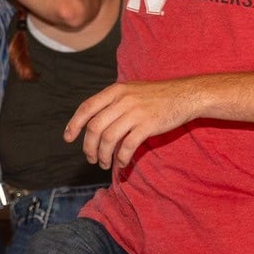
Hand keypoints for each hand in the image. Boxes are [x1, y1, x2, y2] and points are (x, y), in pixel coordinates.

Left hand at [66, 79, 199, 171]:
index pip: (86, 108)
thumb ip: (112, 103)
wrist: (185, 95)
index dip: (74, 124)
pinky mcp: (148, 125)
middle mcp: (122, 100)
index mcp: (115, 91)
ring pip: (108, 139)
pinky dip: (121, 158)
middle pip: (94, 127)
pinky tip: (121, 163)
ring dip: (103, 155)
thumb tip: (93, 123)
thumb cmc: (157, 96)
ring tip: (104, 163)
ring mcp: (135, 112)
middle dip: (88, 147)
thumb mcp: (131, 91)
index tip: (68, 138)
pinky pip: (127, 146)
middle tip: (90, 158)